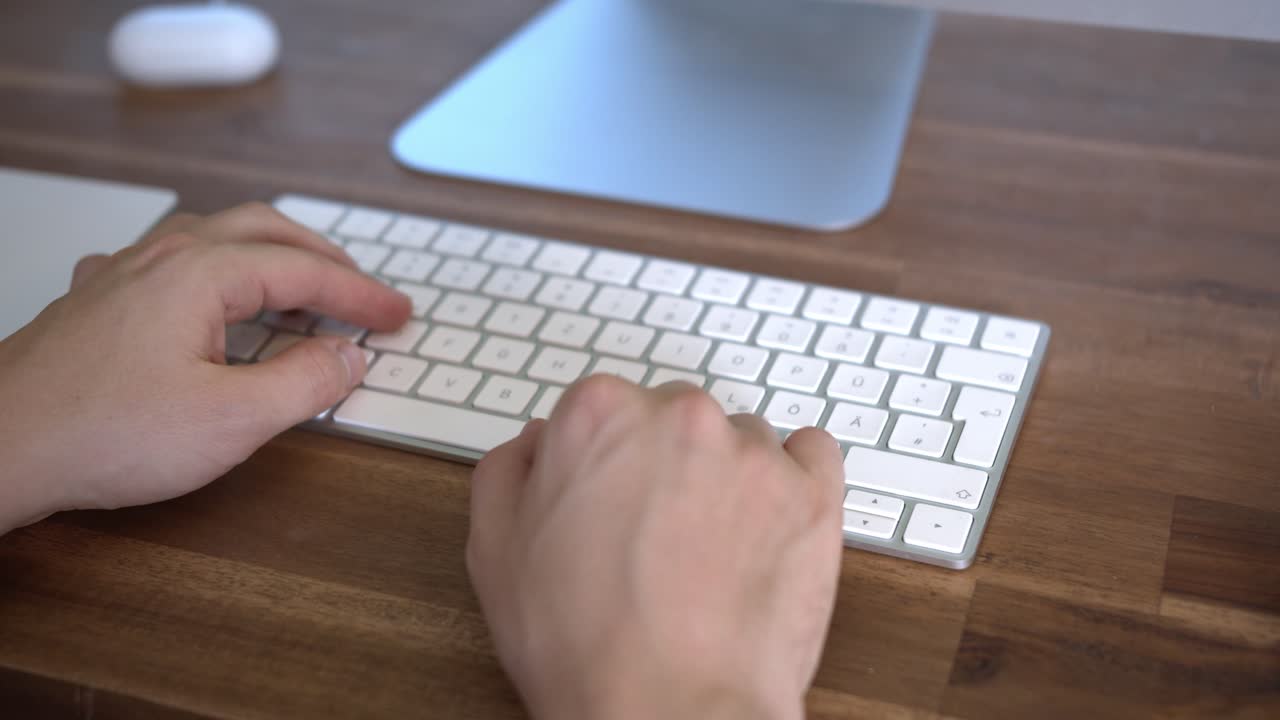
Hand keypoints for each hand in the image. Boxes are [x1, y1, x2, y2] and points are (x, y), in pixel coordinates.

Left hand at [0, 203, 410, 531]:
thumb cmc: (100, 434)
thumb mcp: (231, 421)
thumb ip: (304, 384)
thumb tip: (348, 357)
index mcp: (200, 275)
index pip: (305, 271)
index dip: (360, 294)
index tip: (397, 314)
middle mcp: (162, 258)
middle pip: (263, 231)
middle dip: (323, 259)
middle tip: (361, 293)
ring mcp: (124, 275)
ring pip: (215, 239)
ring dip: (272, 258)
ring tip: (302, 294)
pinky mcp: (98, 303)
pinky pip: (173, 263)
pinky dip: (218, 273)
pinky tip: (211, 302)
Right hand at [468, 376, 844, 719]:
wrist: (669, 708)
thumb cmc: (584, 644)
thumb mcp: (494, 552)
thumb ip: (509, 472)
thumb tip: (536, 441)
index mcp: (596, 415)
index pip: (603, 408)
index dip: (602, 462)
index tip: (607, 498)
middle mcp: (678, 416)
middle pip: (672, 416)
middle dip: (664, 463)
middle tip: (653, 534)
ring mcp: (752, 453)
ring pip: (740, 440)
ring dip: (727, 477)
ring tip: (710, 551)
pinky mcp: (812, 492)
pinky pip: (812, 453)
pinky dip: (795, 479)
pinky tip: (769, 521)